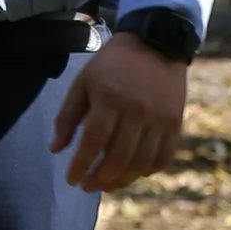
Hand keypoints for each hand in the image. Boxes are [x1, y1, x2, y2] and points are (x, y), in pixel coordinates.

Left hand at [51, 36, 189, 195]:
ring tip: (106, 184)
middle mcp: (137, 111)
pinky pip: (162, 157)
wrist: (156, 42)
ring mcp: (159, 118)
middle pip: (118, 158)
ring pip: (140, 163)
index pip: (94, 142)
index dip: (81, 165)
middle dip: (99, 179)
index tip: (71, 180)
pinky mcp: (175, 122)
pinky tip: (133, 173)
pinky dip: (146, 171)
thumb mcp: (84, 82)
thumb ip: (68, 116)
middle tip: (87, 186)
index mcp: (110, 98)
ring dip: (121, 180)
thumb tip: (55, 149)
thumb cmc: (112, 64)